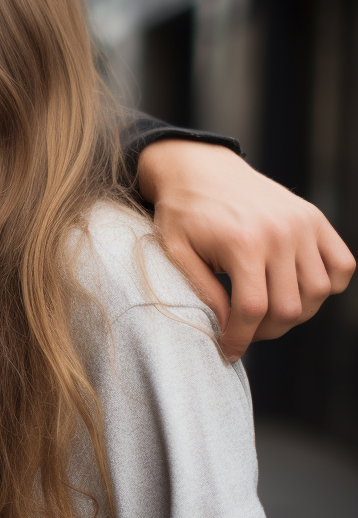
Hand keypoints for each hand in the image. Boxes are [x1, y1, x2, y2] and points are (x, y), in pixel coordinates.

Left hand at [137, 140, 354, 360]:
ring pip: (320, 292)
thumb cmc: (182, 212)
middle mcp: (280, 233)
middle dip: (266, 330)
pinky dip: (328, 285)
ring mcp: (303, 225)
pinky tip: (297, 289)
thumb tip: (227, 327)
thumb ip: (203, 291)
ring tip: (267, 312)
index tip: (229, 350)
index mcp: (243, 242)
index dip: (241, 338)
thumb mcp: (177, 253)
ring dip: (297, 313)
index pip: (253, 309)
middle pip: (290, 307)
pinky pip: (342, 265)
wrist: (198, 167)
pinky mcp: (315, 219)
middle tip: (245, 330)